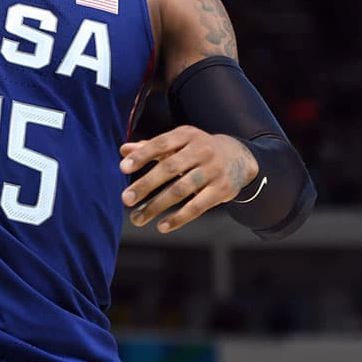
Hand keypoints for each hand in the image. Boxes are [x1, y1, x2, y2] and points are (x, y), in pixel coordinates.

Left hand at [119, 125, 258, 232]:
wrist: (239, 157)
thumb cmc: (197, 149)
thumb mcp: (178, 143)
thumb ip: (150, 147)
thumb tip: (123, 150)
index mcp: (186, 135)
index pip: (161, 144)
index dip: (142, 155)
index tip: (122, 168)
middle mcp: (201, 150)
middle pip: (170, 168)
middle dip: (146, 184)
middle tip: (125, 199)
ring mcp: (213, 170)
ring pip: (181, 190)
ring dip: (157, 205)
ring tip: (137, 218)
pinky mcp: (222, 190)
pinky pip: (198, 206)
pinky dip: (178, 218)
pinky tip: (161, 226)